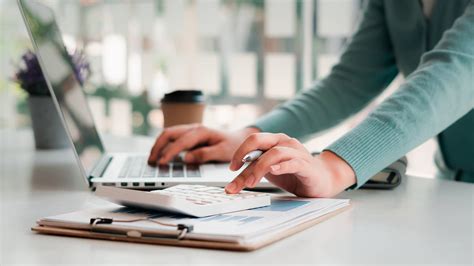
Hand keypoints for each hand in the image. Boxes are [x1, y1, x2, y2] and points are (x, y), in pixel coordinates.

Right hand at [148, 124, 259, 164]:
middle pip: (169, 133)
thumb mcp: (223, 152)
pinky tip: (160, 156)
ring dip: (158, 145)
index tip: (161, 163)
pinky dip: (163, 145)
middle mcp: (193, 128)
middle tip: (151, 161)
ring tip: (152, 160)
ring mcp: (190, 131)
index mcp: (201, 131)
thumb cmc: (233, 145)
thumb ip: (205, 155)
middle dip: (157, 147)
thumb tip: (187, 158)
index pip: (181, 142)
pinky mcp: (189, 136)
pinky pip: (172, 138)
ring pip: (168, 134)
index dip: (169, 152)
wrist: (239, 139)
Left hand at [225, 133, 355, 197]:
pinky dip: (282, 166)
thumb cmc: (294, 174)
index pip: (252, 142)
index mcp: (273, 141)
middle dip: (243, 154)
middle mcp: (284, 142)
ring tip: (250, 183)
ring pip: (274, 153)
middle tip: (234, 170)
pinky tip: (273, 171)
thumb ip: (254, 171)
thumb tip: (232, 181)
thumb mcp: (270, 172)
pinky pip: (293, 163)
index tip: (230, 169)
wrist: (323, 179)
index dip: (238, 154)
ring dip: (259, 167)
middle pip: (259, 139)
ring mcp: (296, 152)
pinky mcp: (306, 165)